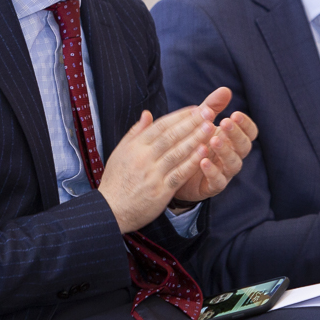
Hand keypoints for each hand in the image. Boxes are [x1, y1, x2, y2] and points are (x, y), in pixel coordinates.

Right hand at [98, 89, 235, 232]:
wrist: (109, 210)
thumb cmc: (116, 180)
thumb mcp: (120, 152)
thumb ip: (135, 132)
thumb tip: (148, 113)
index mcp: (134, 147)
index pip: (160, 126)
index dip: (179, 116)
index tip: (196, 108)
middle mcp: (143, 158)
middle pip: (171, 136)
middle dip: (191, 123)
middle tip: (208, 112)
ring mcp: (152, 175)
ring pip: (177, 153)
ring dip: (195, 139)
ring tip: (210, 127)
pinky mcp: (160, 191)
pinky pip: (179, 174)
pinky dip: (192, 162)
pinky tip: (204, 153)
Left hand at [172, 89, 257, 204]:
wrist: (173, 172)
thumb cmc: (192, 143)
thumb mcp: (200, 123)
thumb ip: (212, 107)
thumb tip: (225, 89)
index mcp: (232, 140)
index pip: (249, 132)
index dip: (246, 124)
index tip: (235, 113)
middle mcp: (232, 156)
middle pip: (245, 146)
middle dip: (237, 134)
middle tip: (225, 122)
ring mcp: (224, 172)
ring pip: (234, 164)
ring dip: (226, 151)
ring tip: (214, 139)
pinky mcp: (211, 187)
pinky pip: (217, 181)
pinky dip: (212, 171)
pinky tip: (202, 161)